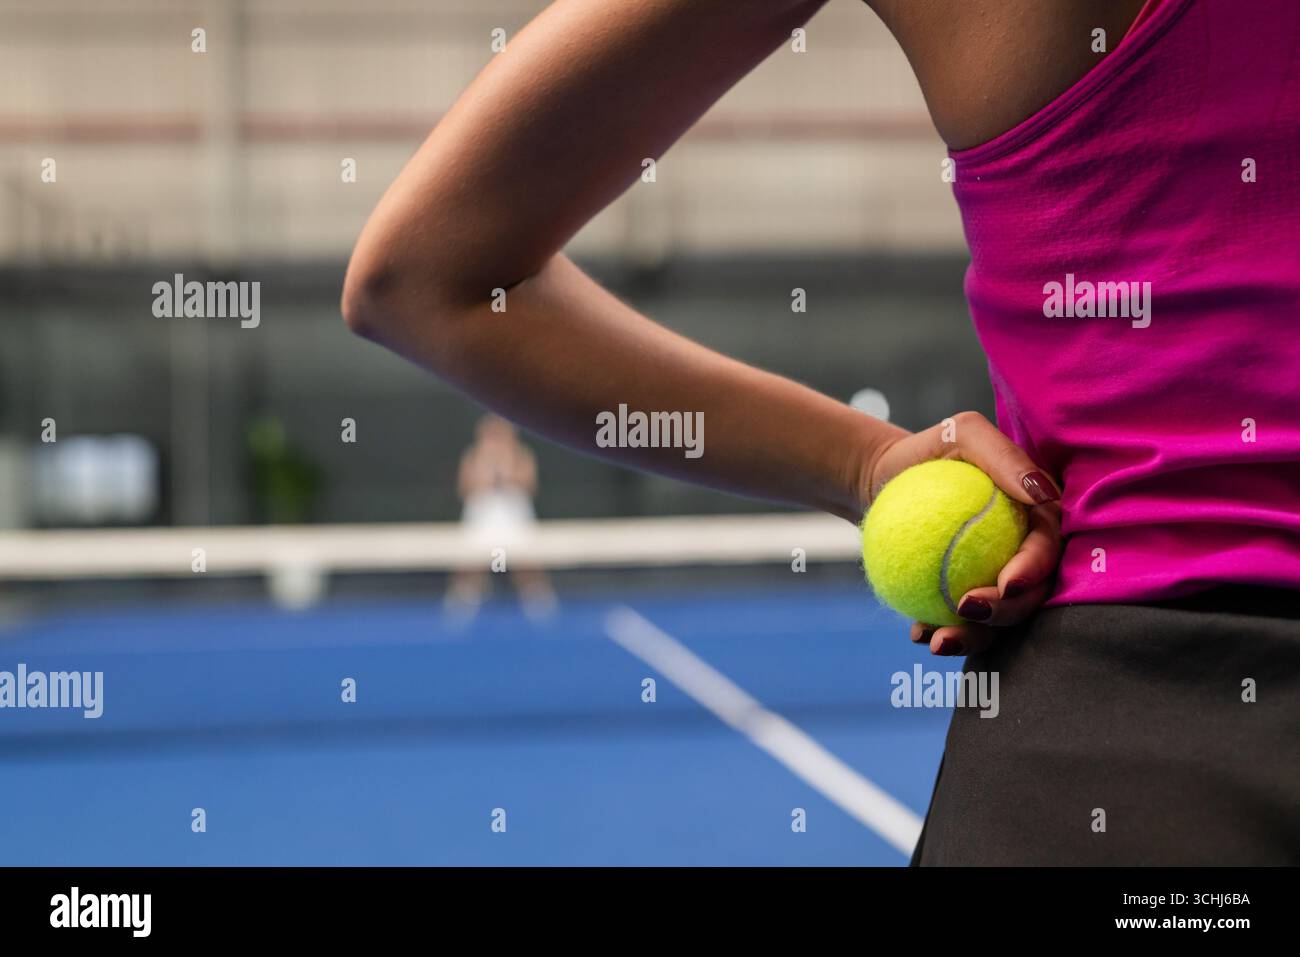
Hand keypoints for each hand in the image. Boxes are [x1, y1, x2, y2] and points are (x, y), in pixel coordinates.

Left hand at [866, 411, 1061, 657]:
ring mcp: (993, 579)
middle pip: (1029, 595)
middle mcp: (1023, 555)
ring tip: (937, 641)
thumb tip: (1041, 494)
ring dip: (973, 638)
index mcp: (1037, 519)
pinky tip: (916, 634)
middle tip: (967, 608)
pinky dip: (937, 630)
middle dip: (1006, 613)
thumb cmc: (930, 451)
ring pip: (995, 619)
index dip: (1033, 572)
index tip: (1005, 583)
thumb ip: (1003, 456)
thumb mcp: (964, 433)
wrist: (885, 478)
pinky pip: (956, 622)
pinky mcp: (963, 596)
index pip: (1046, 551)